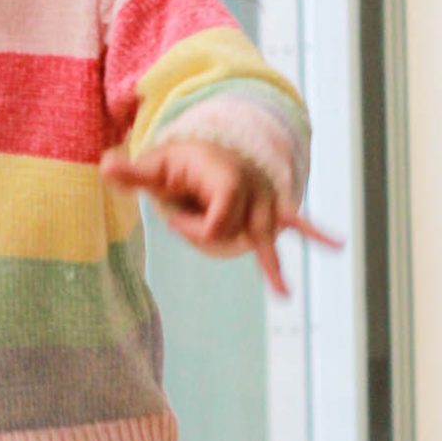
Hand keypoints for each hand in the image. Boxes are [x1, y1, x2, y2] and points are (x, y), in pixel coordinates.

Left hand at [99, 139, 342, 297]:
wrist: (214, 147)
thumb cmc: (181, 162)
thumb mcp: (156, 167)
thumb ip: (133, 173)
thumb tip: (104, 167)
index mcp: (225, 180)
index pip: (215, 225)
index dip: (190, 228)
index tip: (174, 213)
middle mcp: (251, 189)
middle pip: (234, 235)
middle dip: (204, 234)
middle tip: (185, 215)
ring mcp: (265, 199)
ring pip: (261, 237)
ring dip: (270, 264)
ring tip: (283, 294)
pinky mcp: (274, 207)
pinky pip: (297, 219)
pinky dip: (316, 233)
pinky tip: (337, 245)